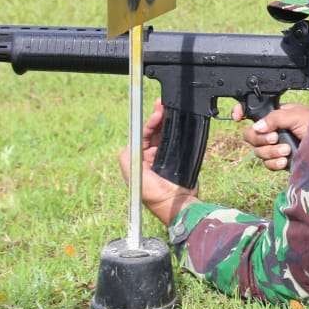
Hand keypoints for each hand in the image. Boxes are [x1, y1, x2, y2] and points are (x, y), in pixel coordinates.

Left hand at [118, 99, 198, 225]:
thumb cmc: (154, 194)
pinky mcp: (181, 159)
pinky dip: (180, 131)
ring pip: (168, 134)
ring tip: (171, 108)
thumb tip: (128, 144)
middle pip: (156, 132)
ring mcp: (168, 158)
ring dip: (169, 122)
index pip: (143, 136)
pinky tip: (181, 121)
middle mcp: (153, 157)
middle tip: (164, 105)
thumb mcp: (135, 176)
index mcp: (141, 160)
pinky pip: (180, 141)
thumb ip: (127, 159)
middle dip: (158, 118)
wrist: (178, 204)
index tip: (156, 113)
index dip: (149, 124)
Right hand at [231, 102, 308, 170]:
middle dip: (260, 139)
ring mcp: (276, 146)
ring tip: (286, 150)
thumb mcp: (296, 115)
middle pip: (251, 135)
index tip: (237, 117)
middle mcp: (274, 130)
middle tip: (274, 138)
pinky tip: (285, 161)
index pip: (253, 113)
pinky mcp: (280, 161)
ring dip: (271, 152)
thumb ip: (275, 118)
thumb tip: (257, 127)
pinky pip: (267, 164)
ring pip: (258, 151)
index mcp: (277, 115)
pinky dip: (274, 163)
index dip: (242, 113)